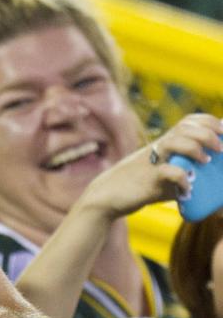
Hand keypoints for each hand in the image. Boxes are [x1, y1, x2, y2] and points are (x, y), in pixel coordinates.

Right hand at [82, 113, 222, 218]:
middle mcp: (158, 148)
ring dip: (195, 148)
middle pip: (184, 127)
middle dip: (207, 134)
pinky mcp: (147, 179)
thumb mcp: (165, 176)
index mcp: (164, 144)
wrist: (107, 196)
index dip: (209, 121)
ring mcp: (152, 162)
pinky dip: (182, 179)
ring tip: (206, 161)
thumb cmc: (140, 186)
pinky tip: (188, 189)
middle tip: (220, 148)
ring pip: (173, 142)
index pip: (188, 121)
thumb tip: (214, 186)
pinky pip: (167, 172)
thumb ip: (184, 174)